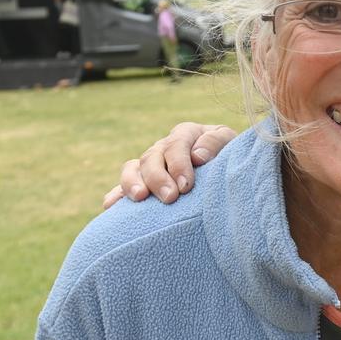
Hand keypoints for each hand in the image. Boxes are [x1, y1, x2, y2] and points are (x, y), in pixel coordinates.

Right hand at [102, 123, 237, 207]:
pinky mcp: (142, 181)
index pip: (177, 144)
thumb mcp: (230, 143)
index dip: (179, 164)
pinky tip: (110, 205)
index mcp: (186, 134)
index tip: (186, 186)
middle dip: (158, 178)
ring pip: (133, 168)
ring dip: (132, 183)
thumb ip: (216, 143)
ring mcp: (151, 164)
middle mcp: (164, 146)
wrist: (227, 168)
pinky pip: (123, 185)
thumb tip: (197, 156)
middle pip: (152, 157)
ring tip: (139, 198)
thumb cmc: (230, 155)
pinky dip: (116, 194)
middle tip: (169, 198)